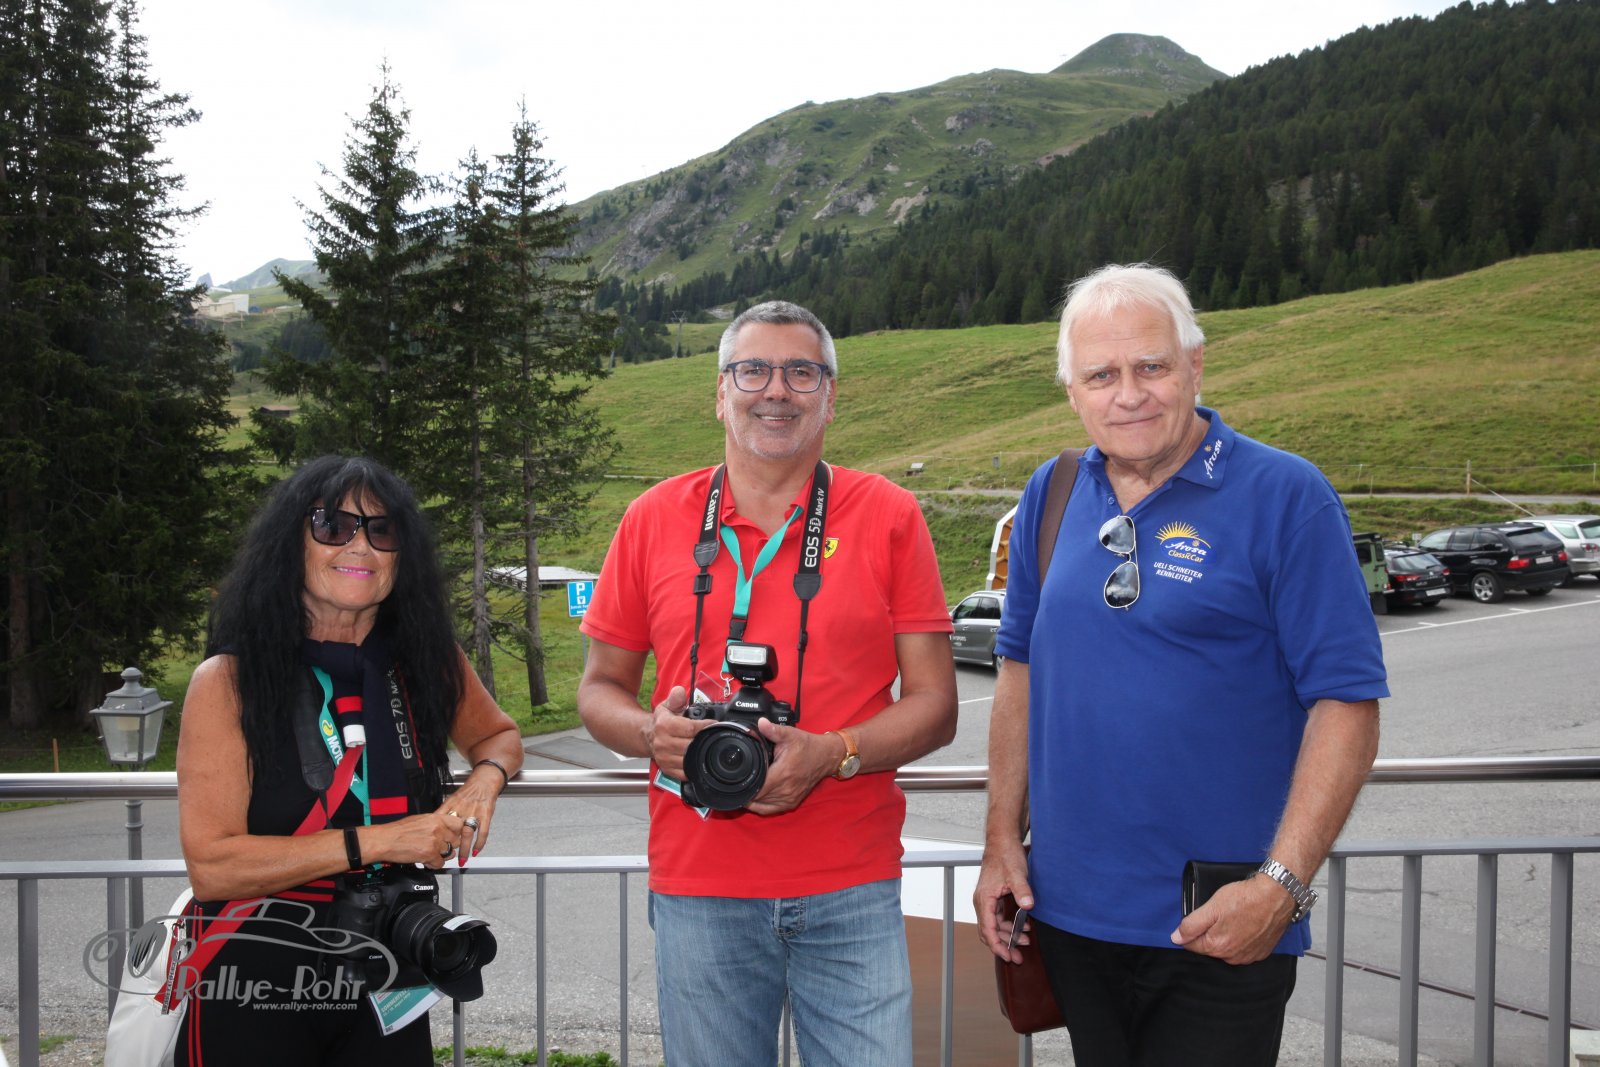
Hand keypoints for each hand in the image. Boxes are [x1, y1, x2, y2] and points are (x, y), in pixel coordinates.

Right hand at [366, 810, 469, 870]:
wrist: (385, 840)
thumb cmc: (398, 831)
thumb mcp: (420, 820)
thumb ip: (435, 824)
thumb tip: (445, 829)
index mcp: (436, 818)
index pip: (459, 824)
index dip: (458, 832)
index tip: (454, 836)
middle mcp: (438, 829)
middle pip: (456, 841)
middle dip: (448, 846)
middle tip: (438, 848)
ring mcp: (435, 842)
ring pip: (449, 853)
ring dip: (441, 856)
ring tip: (430, 854)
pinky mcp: (430, 854)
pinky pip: (440, 863)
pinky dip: (434, 865)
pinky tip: (425, 861)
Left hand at [433, 764, 505, 866]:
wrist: (484, 781)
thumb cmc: (468, 792)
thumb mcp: (451, 799)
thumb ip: (443, 813)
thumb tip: (432, 825)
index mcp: (451, 804)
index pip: (439, 821)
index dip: (434, 835)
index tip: (431, 846)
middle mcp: (462, 809)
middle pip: (453, 831)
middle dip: (449, 846)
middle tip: (445, 858)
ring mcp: (474, 812)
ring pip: (467, 834)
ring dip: (464, 849)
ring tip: (461, 861)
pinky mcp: (486, 814)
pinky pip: (483, 832)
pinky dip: (480, 843)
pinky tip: (476, 851)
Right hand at [644, 685, 707, 779]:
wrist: (647, 737)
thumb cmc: (661, 721)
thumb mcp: (666, 706)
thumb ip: (675, 698)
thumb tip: (679, 691)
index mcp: (664, 726)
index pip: (691, 728)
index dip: (705, 726)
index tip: (714, 724)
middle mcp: (663, 743)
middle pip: (692, 745)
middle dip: (703, 740)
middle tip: (710, 735)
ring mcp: (664, 758)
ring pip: (690, 759)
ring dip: (699, 753)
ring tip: (704, 746)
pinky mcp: (667, 769)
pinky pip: (685, 772)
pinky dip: (693, 767)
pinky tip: (696, 758)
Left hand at [743, 720, 835, 815]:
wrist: (825, 757)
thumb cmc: (807, 746)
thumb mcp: (790, 734)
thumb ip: (773, 730)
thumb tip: (760, 723)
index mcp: (783, 773)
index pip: (758, 788)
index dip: (744, 787)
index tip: (735, 782)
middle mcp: (786, 789)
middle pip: (758, 798)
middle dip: (745, 792)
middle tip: (733, 785)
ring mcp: (790, 798)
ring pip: (763, 805)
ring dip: (751, 800)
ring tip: (741, 790)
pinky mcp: (792, 802)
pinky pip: (771, 810)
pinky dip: (760, 807)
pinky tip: (752, 800)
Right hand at [975, 841, 1032, 962]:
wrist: (1003, 842)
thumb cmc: (1006, 855)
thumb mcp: (1017, 873)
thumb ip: (1022, 890)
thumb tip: (1028, 906)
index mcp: (984, 899)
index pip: (987, 929)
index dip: (997, 946)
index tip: (1009, 956)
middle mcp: (982, 902)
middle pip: (988, 932)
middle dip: (1002, 946)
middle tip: (1017, 957)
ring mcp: (987, 900)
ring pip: (993, 926)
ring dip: (1007, 936)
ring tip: (1024, 942)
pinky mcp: (993, 898)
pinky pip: (998, 918)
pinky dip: (1009, 926)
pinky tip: (1023, 927)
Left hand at [1170, 874, 1295, 964]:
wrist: (1276, 896)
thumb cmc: (1245, 898)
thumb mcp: (1211, 907)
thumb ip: (1191, 925)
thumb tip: (1176, 938)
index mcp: (1217, 946)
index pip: (1191, 945)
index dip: (1190, 930)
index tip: (1198, 918)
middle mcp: (1232, 956)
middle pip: (1209, 948)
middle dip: (1208, 933)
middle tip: (1219, 914)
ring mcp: (1248, 956)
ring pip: (1226, 949)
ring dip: (1225, 936)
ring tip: (1233, 918)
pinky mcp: (1261, 952)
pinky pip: (1243, 950)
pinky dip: (1241, 939)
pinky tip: (1244, 925)